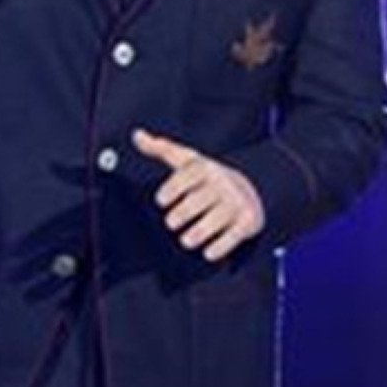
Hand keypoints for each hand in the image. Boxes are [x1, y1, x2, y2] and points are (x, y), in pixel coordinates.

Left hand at [134, 128, 266, 262]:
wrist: (249, 191)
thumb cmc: (208, 179)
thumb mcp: (188, 161)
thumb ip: (162, 149)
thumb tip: (137, 135)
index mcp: (205, 168)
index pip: (189, 174)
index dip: (172, 187)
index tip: (161, 201)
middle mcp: (222, 184)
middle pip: (199, 200)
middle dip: (182, 213)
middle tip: (172, 222)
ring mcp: (236, 203)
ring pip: (215, 220)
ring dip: (198, 233)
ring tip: (187, 240)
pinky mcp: (247, 221)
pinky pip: (233, 236)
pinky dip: (218, 247)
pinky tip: (208, 251)